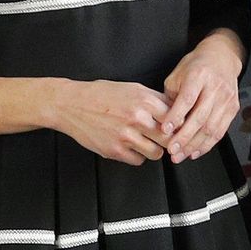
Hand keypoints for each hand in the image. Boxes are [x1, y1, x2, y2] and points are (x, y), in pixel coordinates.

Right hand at [51, 80, 169, 164]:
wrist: (71, 104)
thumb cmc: (102, 94)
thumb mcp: (132, 88)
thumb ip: (155, 99)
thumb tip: (177, 111)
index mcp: (144, 100)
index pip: (176, 119)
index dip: (179, 125)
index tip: (177, 128)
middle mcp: (137, 118)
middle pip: (169, 139)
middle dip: (169, 141)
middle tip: (165, 140)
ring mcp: (125, 136)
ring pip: (156, 153)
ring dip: (154, 150)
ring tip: (147, 142)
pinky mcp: (114, 150)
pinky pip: (138, 160)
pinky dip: (137, 156)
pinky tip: (131, 146)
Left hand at [161, 34, 242, 161]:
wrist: (222, 57)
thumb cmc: (197, 65)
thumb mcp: (178, 74)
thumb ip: (171, 96)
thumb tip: (165, 121)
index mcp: (199, 76)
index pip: (187, 99)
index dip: (176, 116)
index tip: (165, 130)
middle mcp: (215, 88)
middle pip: (200, 117)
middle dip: (184, 137)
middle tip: (172, 150)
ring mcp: (226, 99)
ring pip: (211, 128)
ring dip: (194, 145)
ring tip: (181, 155)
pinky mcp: (232, 109)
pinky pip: (220, 131)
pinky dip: (207, 144)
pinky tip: (195, 151)